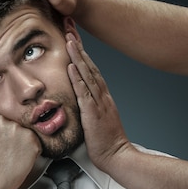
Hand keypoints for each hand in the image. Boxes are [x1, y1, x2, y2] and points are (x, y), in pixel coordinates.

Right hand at [0, 112, 40, 188]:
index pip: (4, 118)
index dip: (6, 130)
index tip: (6, 139)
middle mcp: (4, 120)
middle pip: (16, 123)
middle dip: (16, 134)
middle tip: (11, 149)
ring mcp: (18, 128)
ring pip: (27, 131)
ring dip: (25, 142)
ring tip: (16, 154)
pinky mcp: (31, 138)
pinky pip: (37, 142)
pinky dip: (33, 151)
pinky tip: (23, 158)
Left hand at [66, 33, 130, 171]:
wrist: (118, 156)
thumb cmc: (108, 144)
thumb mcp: (99, 122)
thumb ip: (92, 110)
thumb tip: (81, 104)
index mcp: (104, 98)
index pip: (92, 72)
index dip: (83, 56)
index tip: (75, 42)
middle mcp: (103, 97)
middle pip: (90, 67)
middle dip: (79, 48)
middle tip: (70, 31)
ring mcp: (99, 103)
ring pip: (87, 75)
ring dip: (77, 57)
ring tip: (69, 40)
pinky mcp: (94, 112)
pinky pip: (84, 92)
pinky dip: (77, 78)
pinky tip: (70, 66)